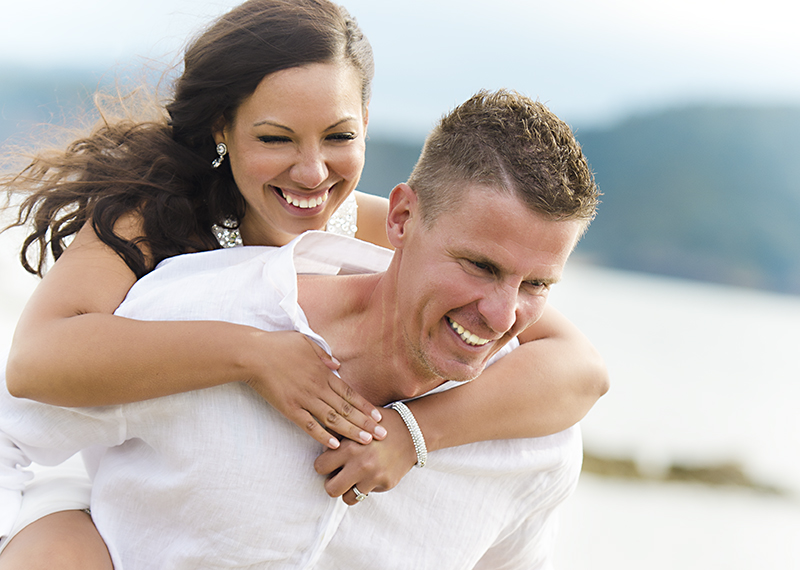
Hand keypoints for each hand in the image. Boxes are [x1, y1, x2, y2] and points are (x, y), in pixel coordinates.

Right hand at [243, 331, 385, 448]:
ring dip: (351, 431)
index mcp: (324, 372)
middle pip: (346, 409)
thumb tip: (338, 365)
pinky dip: (322, 436)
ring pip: (333, 419)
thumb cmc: (279, 345)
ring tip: (366, 442)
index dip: (366, 406)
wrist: (254, 354)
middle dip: (366, 423)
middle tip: (383, 435)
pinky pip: (309, 425)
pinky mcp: (289, 409)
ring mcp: (304, 399)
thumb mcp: (306, 341)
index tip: (379, 416)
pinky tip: (335, 445)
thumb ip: (324, 354)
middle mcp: (318, 387)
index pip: (350, 393)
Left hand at [314, 408, 417, 504]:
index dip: (324, 465)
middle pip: (331, 489)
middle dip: (332, 483)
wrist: (412, 431)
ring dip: (348, 490)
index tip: (331, 462)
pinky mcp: (386, 484)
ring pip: (347, 498)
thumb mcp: (357, 423)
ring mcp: (374, 477)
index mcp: (349, 447)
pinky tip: (370, 475)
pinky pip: (366, 494)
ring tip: (353, 478)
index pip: (320, 466)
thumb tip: (321, 444)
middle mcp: (360, 464)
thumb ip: (338, 434)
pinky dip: (366, 487)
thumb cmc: (380, 425)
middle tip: (339, 475)